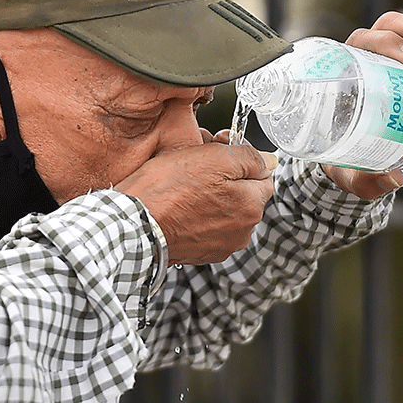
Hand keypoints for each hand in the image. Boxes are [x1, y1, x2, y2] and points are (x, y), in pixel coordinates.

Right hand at [116, 132, 276, 264]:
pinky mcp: (200, 253)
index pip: (263, 174)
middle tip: (197, 165)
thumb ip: (248, 157)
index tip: (219, 150)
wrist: (133, 226)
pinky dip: (197, 215)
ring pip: (225, 210)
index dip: (241, 157)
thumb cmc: (166, 191)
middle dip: (227, 178)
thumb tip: (269, 160)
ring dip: (212, 197)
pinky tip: (179, 206)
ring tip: (184, 187)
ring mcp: (221, 245)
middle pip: (244, 193)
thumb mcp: (212, 157)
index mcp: (251, 207)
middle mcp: (242, 231)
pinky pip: (207, 226)